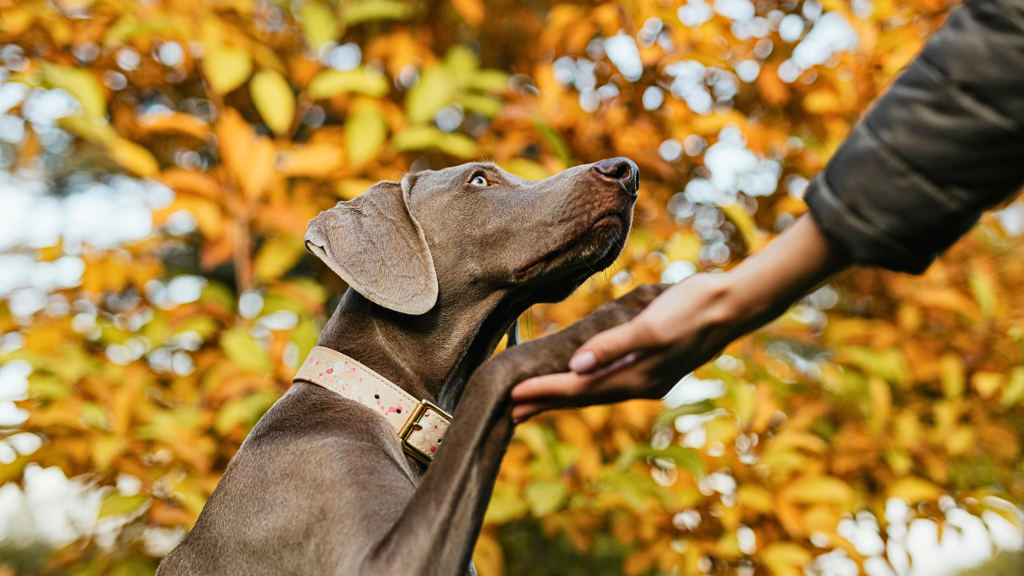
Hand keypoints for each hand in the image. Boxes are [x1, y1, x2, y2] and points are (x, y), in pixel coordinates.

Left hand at [510, 273, 745, 419]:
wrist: (734, 304)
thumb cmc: (693, 308)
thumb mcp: (651, 325)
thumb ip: (614, 346)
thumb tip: (576, 366)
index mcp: (638, 377)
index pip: (579, 389)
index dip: (545, 392)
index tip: (512, 395)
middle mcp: (640, 383)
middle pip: (583, 397)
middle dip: (546, 402)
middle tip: (508, 410)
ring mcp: (647, 377)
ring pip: (594, 391)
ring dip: (562, 396)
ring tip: (532, 401)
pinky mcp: (652, 365)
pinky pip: (608, 381)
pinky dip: (585, 384)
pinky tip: (575, 380)